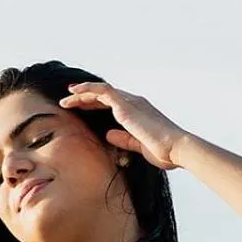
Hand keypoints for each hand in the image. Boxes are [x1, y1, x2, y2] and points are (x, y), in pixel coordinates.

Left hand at [57, 81, 191, 170]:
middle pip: (104, 95)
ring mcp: (131, 102)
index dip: (95, 104)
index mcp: (139, 112)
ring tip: (65, 99)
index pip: (112, 104)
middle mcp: (135, 103)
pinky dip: (87, 90)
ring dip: (82, 93)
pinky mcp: (126, 105)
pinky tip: (74, 93)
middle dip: (85, 98)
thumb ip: (124, 138)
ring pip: (101, 90)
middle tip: (67, 102)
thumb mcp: (138, 146)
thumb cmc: (163, 151)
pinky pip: (102, 91)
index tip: (80, 107)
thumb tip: (108, 134)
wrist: (176, 148)